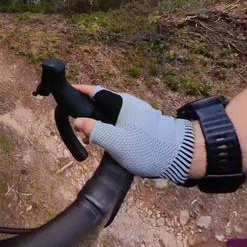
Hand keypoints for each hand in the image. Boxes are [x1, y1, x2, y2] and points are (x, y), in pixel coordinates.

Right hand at [72, 86, 198, 183]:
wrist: (178, 156)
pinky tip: (109, 144)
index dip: (80, 91)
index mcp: (121, 103)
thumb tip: (78, 121)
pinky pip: (120, 123)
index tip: (68, 91)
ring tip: (92, 141)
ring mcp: (137, 114)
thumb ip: (95, 131)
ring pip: (111, 115)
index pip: (95, 91)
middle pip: (102, 104)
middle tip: (79, 130)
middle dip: (88, 114)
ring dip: (100, 125)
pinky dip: (110, 130)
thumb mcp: (116, 142)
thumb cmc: (146, 148)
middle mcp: (129, 104)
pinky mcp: (143, 124)